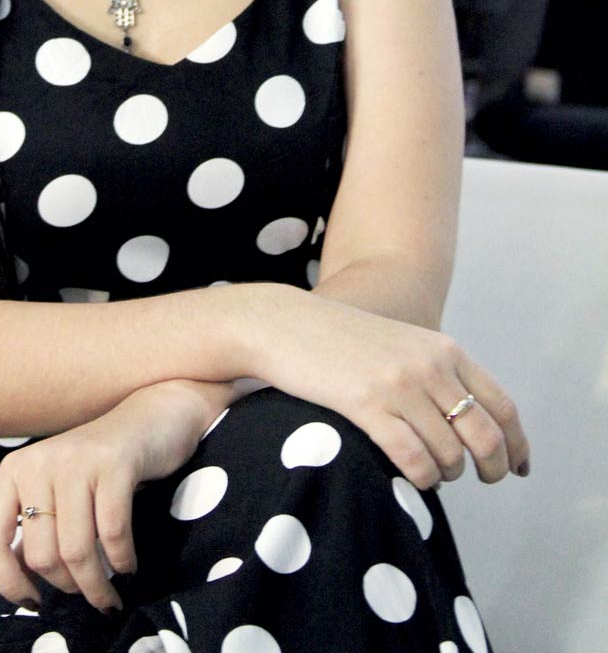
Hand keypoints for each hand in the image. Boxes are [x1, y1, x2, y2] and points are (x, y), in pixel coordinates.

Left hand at [0, 379, 210, 613]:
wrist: (152, 418)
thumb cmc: (99, 468)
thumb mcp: (56, 492)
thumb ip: (34, 529)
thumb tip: (21, 583)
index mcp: (14, 471)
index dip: (8, 582)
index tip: (34, 603)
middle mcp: (36, 462)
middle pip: (41, 555)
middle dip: (68, 587)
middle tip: (90, 592)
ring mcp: (74, 460)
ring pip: (76, 551)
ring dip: (97, 587)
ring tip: (110, 595)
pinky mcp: (112, 462)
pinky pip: (111, 532)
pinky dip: (122, 561)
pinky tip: (129, 568)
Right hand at [246, 287, 530, 489]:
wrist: (285, 323)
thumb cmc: (341, 340)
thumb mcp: (401, 342)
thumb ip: (436, 370)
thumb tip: (469, 420)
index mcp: (443, 349)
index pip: (501, 405)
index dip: (517, 444)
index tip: (518, 468)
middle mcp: (429, 365)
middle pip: (485, 436)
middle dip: (492, 468)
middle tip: (481, 480)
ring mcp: (399, 385)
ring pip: (450, 454)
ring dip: (447, 474)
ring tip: (432, 473)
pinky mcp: (367, 404)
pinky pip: (413, 459)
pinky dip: (420, 478)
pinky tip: (410, 477)